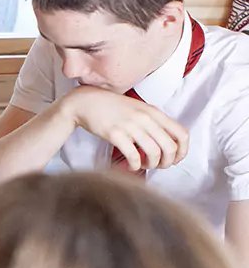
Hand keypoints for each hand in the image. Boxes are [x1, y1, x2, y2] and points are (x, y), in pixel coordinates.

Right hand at [64, 86, 189, 171]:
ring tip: (144, 165)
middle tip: (159, 165)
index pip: (181, 134)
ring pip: (154, 153)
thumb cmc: (111, 107)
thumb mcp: (138, 109)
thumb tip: (168, 143)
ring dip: (152, 164)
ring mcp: (130, 126)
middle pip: (170, 147)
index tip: (176, 159)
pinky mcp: (115, 134)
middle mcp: (145, 118)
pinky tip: (131, 165)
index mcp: (153, 112)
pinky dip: (135, 165)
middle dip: (167, 162)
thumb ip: (154, 122)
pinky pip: (133, 156)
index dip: (182, 151)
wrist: (85, 102)